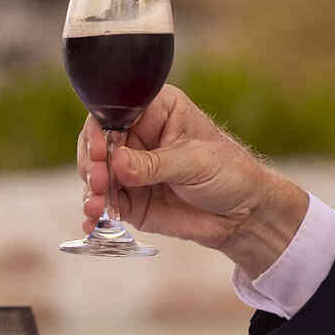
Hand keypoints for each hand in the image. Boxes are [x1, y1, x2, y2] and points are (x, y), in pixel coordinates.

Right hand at [78, 86, 308, 273]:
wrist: (243, 214)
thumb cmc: (228, 172)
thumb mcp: (194, 162)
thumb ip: (154, 164)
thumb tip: (117, 163)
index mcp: (156, 111)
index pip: (117, 112)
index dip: (101, 130)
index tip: (100, 151)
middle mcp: (137, 137)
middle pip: (98, 143)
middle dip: (93, 164)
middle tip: (99, 183)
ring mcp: (129, 169)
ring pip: (96, 174)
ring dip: (90, 190)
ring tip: (96, 207)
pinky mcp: (128, 198)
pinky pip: (103, 202)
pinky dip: (94, 213)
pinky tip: (92, 222)